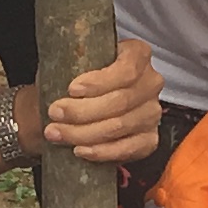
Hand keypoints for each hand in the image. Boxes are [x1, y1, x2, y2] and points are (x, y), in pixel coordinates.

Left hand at [39, 38, 162, 166]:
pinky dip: (102, 151)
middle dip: (82, 110)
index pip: (126, 69)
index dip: (99, 82)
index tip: (72, 89)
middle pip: (121, 101)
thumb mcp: (72, 63)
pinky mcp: (149, 139)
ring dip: (84, 132)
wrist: (77, 107)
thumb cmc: (75, 82)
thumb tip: (58, 72)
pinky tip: (80, 150)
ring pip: (120, 126)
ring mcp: (152, 113)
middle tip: (55, 113)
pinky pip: (128, 149)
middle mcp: (150, 83)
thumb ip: (72, 64)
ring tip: (57, 133)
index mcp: (137, 55)